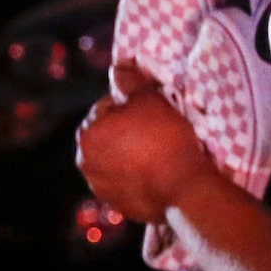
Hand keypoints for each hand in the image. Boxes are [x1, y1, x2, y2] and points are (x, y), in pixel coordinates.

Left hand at [76, 63, 219, 223]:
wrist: (184, 188)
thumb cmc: (165, 138)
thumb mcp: (149, 98)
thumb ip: (129, 79)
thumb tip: (118, 65)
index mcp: (87, 135)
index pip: (107, 107)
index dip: (131, 104)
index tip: (152, 110)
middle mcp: (86, 163)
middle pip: (109, 135)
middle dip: (127, 130)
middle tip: (156, 129)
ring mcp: (100, 188)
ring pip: (116, 159)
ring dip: (130, 153)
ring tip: (157, 151)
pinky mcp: (118, 206)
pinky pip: (126, 181)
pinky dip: (136, 175)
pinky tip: (156, 171)